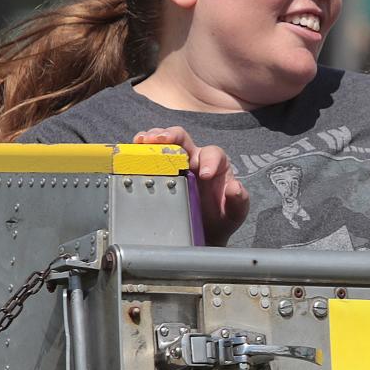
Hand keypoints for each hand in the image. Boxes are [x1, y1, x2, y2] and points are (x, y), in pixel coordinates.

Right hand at [133, 126, 249, 245]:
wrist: (204, 233)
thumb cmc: (222, 217)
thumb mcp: (235, 212)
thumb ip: (239, 200)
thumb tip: (235, 187)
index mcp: (216, 165)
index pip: (213, 154)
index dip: (209, 161)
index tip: (205, 174)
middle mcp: (195, 159)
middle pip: (183, 138)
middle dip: (172, 135)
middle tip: (161, 139)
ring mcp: (174, 165)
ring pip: (163, 143)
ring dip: (151, 138)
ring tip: (141, 141)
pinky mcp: (158, 174)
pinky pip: (147, 157)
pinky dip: (138, 152)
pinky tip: (130, 152)